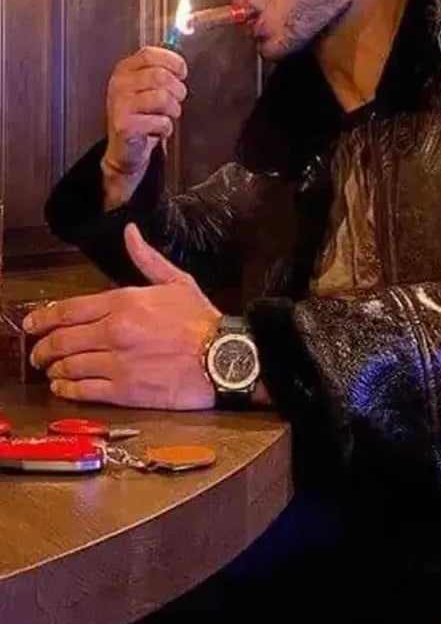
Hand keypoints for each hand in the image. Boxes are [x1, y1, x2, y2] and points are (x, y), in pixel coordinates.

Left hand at [23, 223, 219, 409]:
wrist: (225, 358)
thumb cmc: (202, 322)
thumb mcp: (177, 282)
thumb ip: (146, 258)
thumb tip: (130, 231)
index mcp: (124, 303)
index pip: (68, 310)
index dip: (43, 318)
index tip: (32, 324)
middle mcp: (114, 332)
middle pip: (61, 340)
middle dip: (42, 347)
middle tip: (36, 353)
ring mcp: (117, 363)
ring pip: (68, 366)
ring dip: (54, 369)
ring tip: (51, 371)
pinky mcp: (125, 391)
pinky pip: (83, 391)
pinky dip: (67, 389)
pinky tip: (63, 387)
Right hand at [102, 47, 187, 207]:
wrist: (126, 150)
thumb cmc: (140, 117)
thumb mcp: (146, 89)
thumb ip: (160, 71)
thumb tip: (179, 63)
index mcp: (124, 71)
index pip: (149, 54)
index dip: (171, 62)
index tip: (181, 72)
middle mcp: (119, 84)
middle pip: (160, 76)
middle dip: (177, 90)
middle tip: (176, 100)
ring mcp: (120, 104)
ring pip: (162, 97)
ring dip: (173, 110)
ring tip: (167, 116)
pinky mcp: (125, 125)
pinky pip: (160, 121)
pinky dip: (166, 128)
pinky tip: (158, 130)